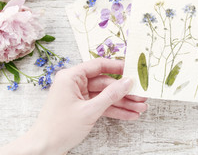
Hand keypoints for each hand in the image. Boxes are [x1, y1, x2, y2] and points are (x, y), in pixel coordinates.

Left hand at [0, 58, 147, 154]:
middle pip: (106, 83)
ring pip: (106, 96)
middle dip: (124, 92)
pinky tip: (129, 115)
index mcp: (72, 77)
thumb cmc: (59, 128)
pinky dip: (114, 110)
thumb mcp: (89, 110)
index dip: (117, 67)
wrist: (43, 148)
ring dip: (122, 103)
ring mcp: (79, 96)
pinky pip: (101, 105)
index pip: (99, 65)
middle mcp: (75, 83)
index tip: (133, 70)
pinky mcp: (82, 107)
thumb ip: (111, 95)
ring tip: (140, 108)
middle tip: (141, 96)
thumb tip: (128, 82)